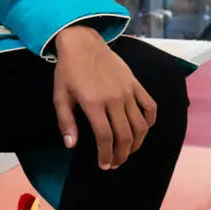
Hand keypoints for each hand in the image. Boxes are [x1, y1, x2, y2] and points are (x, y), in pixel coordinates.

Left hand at [53, 27, 156, 169]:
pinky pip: (150, 106)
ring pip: (140, 125)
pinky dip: (150, 121)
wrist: (82, 44)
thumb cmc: (68, 71)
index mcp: (93, 103)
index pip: (105, 136)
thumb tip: (71, 145)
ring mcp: (128, 92)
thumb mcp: (60, 95)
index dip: (106, 154)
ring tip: (129, 152)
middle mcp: (114, 99)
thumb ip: (66, 121)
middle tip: (116, 163)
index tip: (104, 165)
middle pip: (125, 135)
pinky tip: (144, 130)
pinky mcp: (136, 84)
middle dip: (121, 154)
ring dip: (137, 143)